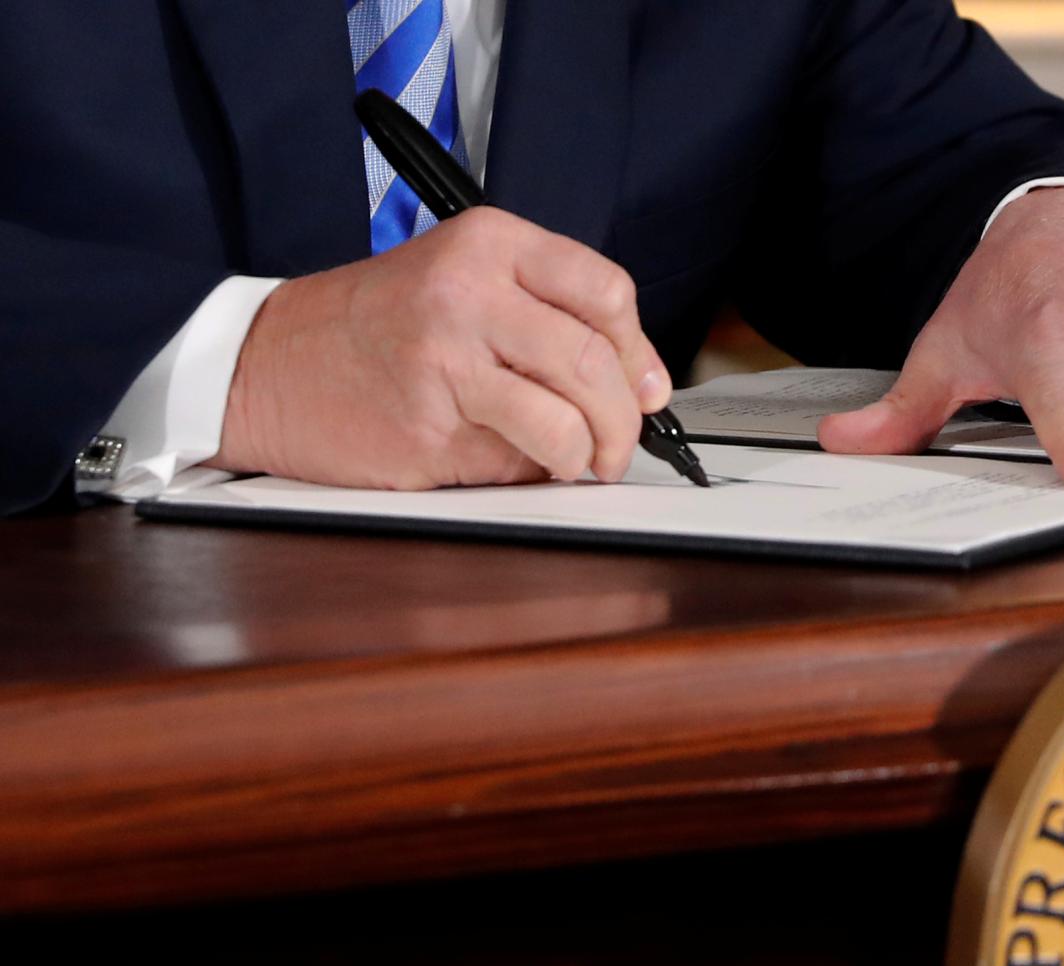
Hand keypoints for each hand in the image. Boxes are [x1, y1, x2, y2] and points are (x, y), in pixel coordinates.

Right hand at [209, 207, 671, 487]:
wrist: (265, 366)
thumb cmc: (371, 327)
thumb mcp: (461, 283)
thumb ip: (547, 318)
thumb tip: (641, 385)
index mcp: (488, 244)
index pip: (606, 292)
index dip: (639, 352)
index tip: (646, 388)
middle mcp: (469, 293)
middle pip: (595, 361)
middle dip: (625, 420)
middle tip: (620, 445)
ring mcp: (446, 361)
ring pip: (565, 420)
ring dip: (587, 455)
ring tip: (576, 460)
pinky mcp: (429, 429)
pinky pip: (515, 461)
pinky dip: (531, 472)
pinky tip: (511, 461)